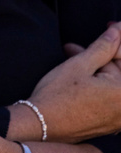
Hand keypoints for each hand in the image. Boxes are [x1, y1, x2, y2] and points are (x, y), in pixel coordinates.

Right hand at [22, 22, 120, 142]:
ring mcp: (118, 119)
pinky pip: (108, 98)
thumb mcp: (78, 66)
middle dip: (101, 56)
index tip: (111, 26)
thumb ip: (103, 47)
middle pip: (119, 72)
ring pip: (111, 84)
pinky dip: (96, 84)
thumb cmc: (57, 96)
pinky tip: (77, 76)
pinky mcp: (108, 124)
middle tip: (76, 47)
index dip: (117, 40)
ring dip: (95, 68)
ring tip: (71, 58)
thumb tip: (117, 31)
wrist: (39, 127)